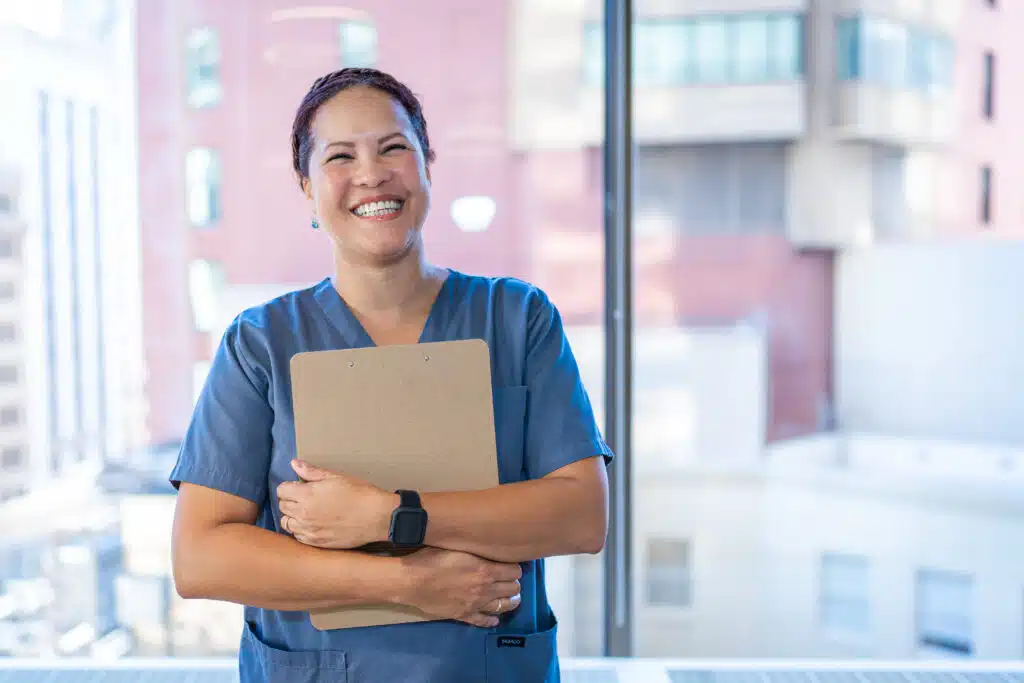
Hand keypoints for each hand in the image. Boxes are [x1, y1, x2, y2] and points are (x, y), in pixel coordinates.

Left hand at [277, 460, 396, 549]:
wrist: (376, 517)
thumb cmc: (359, 493)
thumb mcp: (336, 477)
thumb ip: (312, 472)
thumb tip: (294, 464)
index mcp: (306, 495)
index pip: (281, 490)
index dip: (289, 486)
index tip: (299, 486)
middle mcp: (303, 514)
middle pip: (282, 506)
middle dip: (290, 500)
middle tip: (305, 497)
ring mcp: (309, 531)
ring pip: (287, 524)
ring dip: (293, 516)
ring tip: (307, 511)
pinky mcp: (316, 543)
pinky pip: (297, 537)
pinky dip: (300, 530)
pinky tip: (313, 524)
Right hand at [398, 547, 521, 627]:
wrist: (412, 581)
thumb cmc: (432, 559)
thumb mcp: (459, 548)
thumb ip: (477, 551)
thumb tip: (489, 550)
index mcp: (485, 570)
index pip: (515, 571)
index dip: (515, 567)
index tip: (511, 565)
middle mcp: (485, 589)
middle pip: (513, 588)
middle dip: (514, 583)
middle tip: (509, 579)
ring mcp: (476, 604)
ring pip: (504, 606)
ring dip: (510, 600)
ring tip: (510, 597)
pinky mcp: (464, 615)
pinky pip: (484, 621)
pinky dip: (492, 620)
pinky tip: (494, 618)